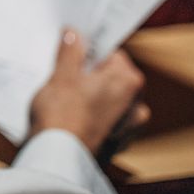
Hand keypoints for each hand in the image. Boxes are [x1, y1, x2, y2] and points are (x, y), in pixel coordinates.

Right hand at [28, 29, 148, 156]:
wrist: (57, 159)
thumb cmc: (61, 116)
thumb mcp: (62, 74)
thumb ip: (72, 50)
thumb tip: (75, 34)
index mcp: (128, 80)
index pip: (111, 52)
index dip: (88, 51)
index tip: (71, 53)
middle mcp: (136, 102)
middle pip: (110, 75)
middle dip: (89, 73)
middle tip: (63, 76)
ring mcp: (129, 125)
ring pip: (108, 97)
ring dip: (90, 95)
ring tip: (65, 98)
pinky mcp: (118, 142)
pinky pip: (106, 118)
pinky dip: (92, 115)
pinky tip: (72, 117)